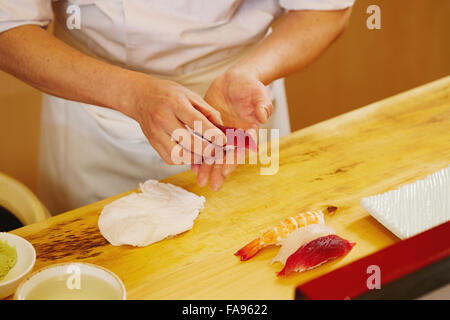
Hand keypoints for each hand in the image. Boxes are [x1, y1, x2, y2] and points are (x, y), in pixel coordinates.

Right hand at [122, 73, 225, 164]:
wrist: (140, 97)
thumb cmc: (168, 94)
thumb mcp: (190, 95)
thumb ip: (207, 111)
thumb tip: (222, 129)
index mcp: (176, 103)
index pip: (197, 122)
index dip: (213, 135)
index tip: (224, 141)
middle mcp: (164, 119)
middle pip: (189, 142)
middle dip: (208, 150)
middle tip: (218, 151)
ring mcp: (156, 133)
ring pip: (179, 155)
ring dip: (195, 157)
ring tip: (205, 153)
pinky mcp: (153, 143)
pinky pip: (170, 159)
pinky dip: (183, 159)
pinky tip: (190, 153)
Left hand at [192, 70, 273, 190]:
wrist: (235, 80)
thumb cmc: (250, 86)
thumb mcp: (259, 93)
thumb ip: (262, 105)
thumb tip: (263, 116)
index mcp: (248, 132)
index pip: (242, 149)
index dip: (234, 160)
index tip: (226, 171)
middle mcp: (235, 137)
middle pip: (227, 157)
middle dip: (219, 171)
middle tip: (212, 185)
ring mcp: (222, 135)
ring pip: (214, 154)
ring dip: (208, 167)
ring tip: (200, 180)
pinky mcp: (210, 130)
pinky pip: (204, 144)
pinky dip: (199, 155)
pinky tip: (192, 166)